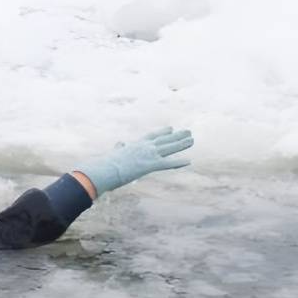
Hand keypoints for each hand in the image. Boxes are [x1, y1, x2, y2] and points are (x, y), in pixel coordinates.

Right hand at [73, 127, 193, 195]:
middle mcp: (144, 147)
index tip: (171, 129)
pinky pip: (168, 163)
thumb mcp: (115, 154)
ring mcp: (148, 154)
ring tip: (192, 140)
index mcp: (136, 145)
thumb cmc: (107, 164)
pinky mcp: (150, 165)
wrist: (105, 169)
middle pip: (164, 140)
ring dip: (182, 144)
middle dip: (177, 136)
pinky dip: (179, 162)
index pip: (152, 136)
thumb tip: (119, 144)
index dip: (163, 133)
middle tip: (188, 132)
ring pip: (169, 148)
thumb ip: (120, 148)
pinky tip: (189, 161)